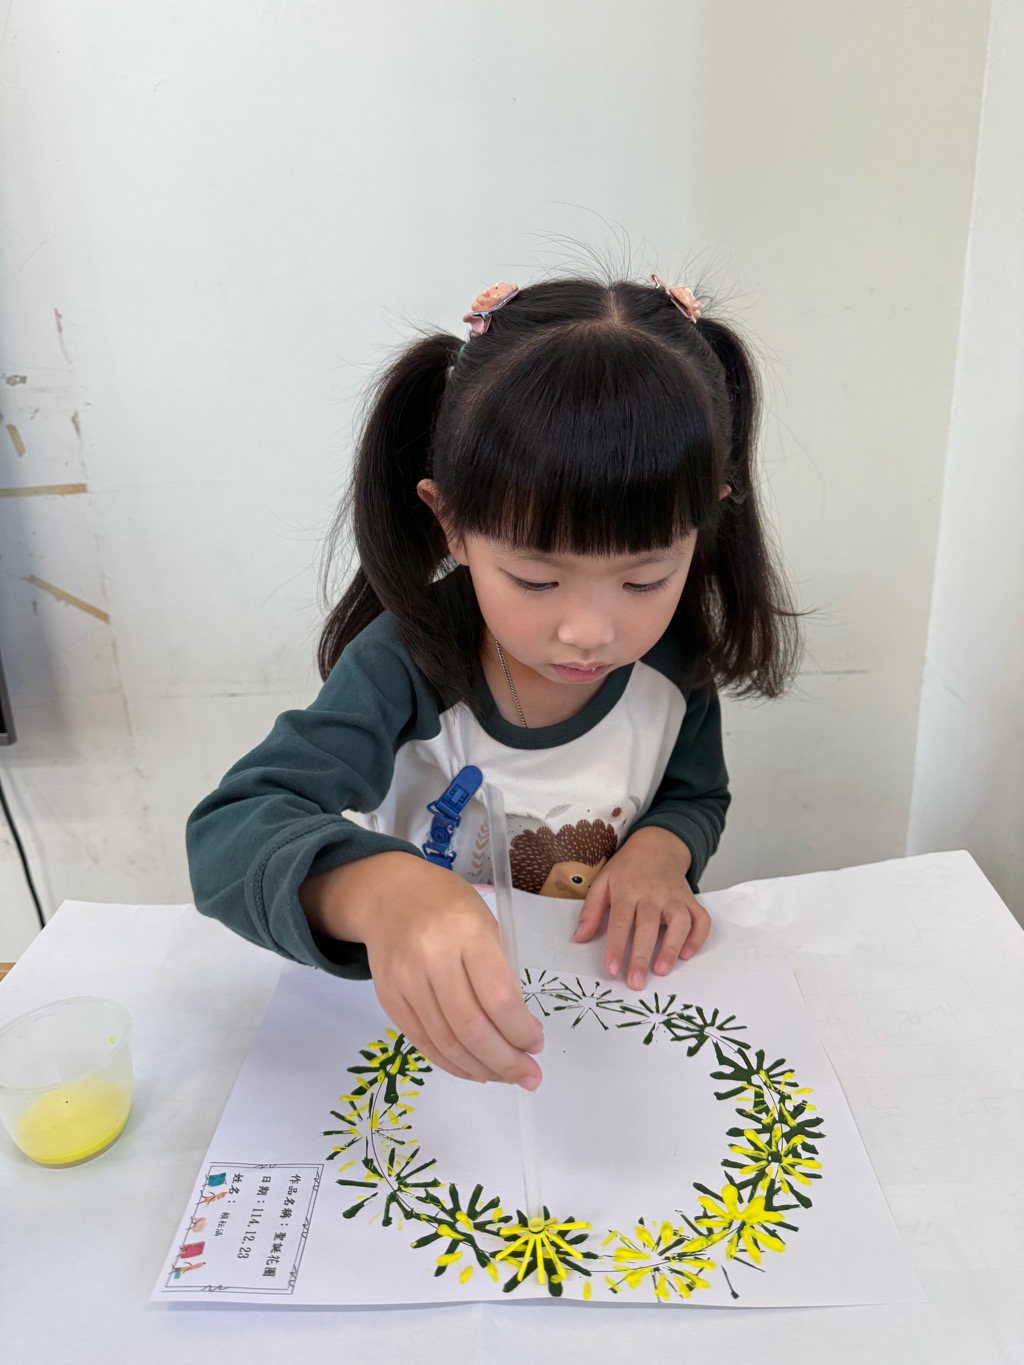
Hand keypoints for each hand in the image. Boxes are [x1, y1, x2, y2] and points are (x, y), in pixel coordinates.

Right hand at [301, 854, 543, 1088]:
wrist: (388, 895)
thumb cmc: (447, 906)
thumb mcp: (484, 924)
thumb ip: (500, 973)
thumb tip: (520, 1031)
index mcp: (467, 933)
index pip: (498, 997)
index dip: (520, 1031)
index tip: (537, 1044)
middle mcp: (432, 957)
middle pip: (472, 1027)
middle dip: (506, 1061)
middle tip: (529, 1076)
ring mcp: (405, 980)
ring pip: (446, 1042)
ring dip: (482, 1069)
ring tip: (506, 1077)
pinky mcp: (388, 998)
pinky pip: (423, 1042)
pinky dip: (451, 1064)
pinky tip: (475, 1070)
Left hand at [572, 826, 710, 989]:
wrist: (656, 845)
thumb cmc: (626, 869)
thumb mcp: (602, 881)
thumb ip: (591, 910)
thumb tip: (579, 938)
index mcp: (627, 889)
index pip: (621, 920)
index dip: (616, 946)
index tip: (612, 970)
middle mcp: (652, 893)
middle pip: (649, 925)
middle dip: (642, 955)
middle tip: (636, 982)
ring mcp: (674, 896)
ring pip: (680, 921)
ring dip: (672, 946)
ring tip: (662, 971)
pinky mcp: (691, 900)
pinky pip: (701, 918)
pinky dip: (698, 937)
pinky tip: (687, 954)